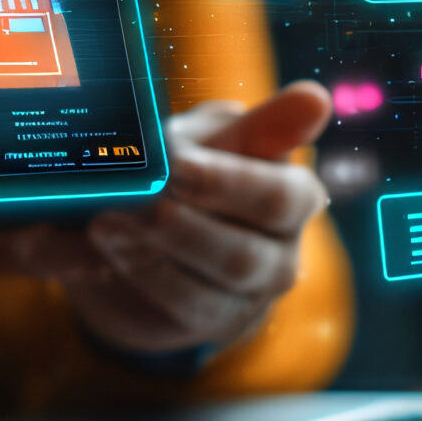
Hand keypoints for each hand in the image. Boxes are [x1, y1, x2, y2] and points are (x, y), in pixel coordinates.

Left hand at [0, 81, 332, 359]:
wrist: (153, 236)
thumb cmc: (190, 171)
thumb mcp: (212, 140)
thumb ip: (254, 128)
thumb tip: (315, 99)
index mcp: (292, 190)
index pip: (283, 192)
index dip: (232, 180)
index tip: (179, 162)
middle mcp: (284, 246)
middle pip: (251, 248)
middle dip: (191, 219)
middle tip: (141, 194)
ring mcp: (252, 291)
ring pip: (222, 280)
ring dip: (162, 248)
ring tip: (107, 219)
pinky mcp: (218, 320)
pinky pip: (189, 304)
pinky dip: (145, 273)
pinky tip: (106, 248)